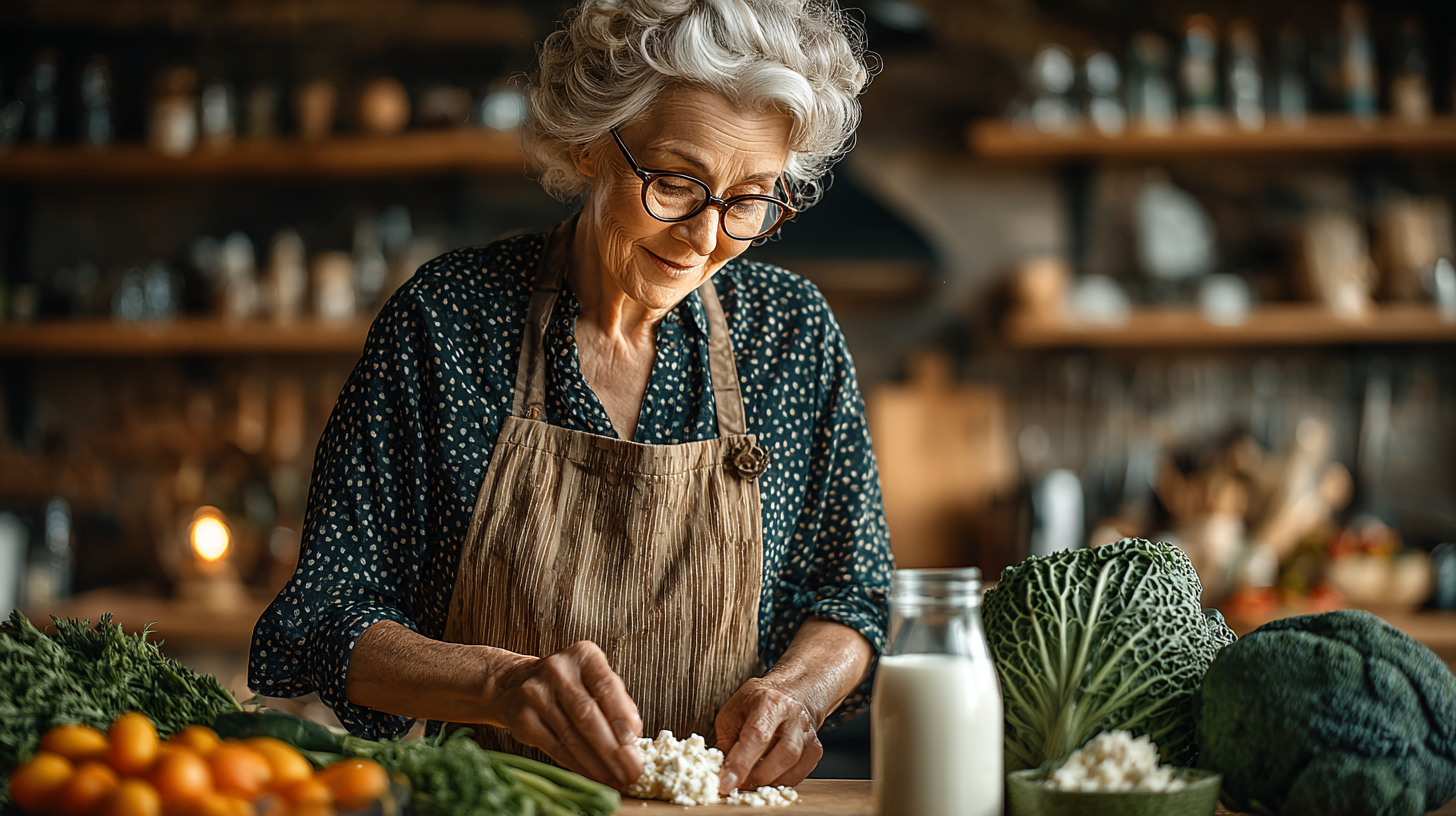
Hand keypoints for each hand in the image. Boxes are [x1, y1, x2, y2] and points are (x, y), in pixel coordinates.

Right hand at [486, 641, 643, 789]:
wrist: (516, 683)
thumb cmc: (568, 685)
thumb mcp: (594, 681)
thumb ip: (617, 703)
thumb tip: (633, 737)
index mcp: (583, 656)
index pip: (606, 685)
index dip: (621, 716)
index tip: (633, 742)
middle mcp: (557, 670)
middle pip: (587, 714)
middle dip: (612, 748)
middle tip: (631, 772)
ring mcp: (535, 693)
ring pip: (571, 735)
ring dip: (597, 764)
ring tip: (616, 780)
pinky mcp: (522, 718)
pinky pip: (555, 748)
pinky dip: (578, 766)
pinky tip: (593, 776)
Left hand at [713, 677, 823, 794]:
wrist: (790, 693)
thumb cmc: (758, 702)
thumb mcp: (733, 712)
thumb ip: (726, 741)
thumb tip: (722, 770)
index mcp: (769, 701)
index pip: (757, 735)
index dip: (741, 762)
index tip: (726, 783)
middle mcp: (794, 716)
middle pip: (782, 754)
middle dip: (755, 776)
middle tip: (737, 782)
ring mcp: (807, 733)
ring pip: (793, 767)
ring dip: (767, 780)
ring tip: (751, 778)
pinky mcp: (815, 749)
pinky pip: (799, 774)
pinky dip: (780, 781)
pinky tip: (768, 775)